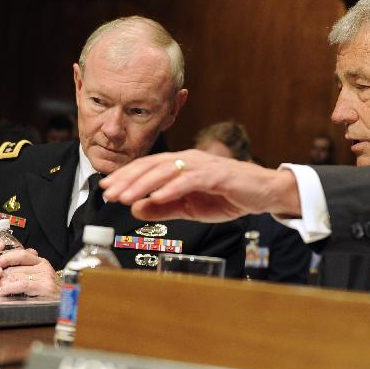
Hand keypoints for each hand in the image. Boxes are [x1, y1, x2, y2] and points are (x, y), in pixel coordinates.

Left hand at [0, 250, 59, 298]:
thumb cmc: (51, 296)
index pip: (20, 254)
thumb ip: (25, 273)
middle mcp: (44, 266)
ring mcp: (45, 276)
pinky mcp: (44, 287)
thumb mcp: (38, 281)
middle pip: (15, 266)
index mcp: (41, 262)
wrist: (68, 306)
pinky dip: (8, 288)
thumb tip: (3, 272)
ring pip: (16, 275)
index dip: (3, 258)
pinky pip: (21, 284)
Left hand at [100, 150, 301, 221]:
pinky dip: (172, 188)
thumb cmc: (228, 196)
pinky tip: (157, 196)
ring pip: (166, 172)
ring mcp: (202, 165)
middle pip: (151, 167)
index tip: (106, 189)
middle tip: (108, 193)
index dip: (125, 177)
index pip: (147, 168)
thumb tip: (135, 208)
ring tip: (125, 196)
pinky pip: (190, 180)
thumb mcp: (190, 207)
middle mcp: (188, 160)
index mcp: (180, 165)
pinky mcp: (216, 174)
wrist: (263, 193)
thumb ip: (163, 208)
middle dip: (127, 180)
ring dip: (143, 184)